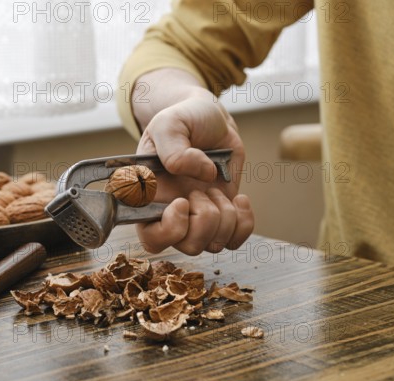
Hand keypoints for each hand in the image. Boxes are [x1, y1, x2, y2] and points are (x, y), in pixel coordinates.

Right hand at [135, 92, 253, 254]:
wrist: (210, 120)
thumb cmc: (182, 121)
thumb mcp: (169, 123)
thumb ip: (173, 147)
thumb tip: (202, 174)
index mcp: (149, 199)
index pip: (150, 237)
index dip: (170, 229)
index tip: (181, 201)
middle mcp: (171, 215)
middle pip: (188, 246)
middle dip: (204, 218)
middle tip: (200, 190)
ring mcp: (198, 219)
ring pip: (213, 245)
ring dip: (223, 214)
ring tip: (215, 186)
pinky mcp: (223, 218)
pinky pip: (236, 240)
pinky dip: (244, 222)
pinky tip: (239, 199)